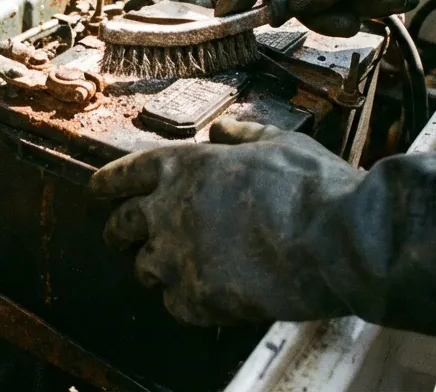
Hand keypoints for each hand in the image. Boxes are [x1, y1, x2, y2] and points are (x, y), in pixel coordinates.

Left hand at [90, 118, 360, 325]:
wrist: (336, 239)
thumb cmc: (311, 186)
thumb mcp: (277, 142)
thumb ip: (242, 136)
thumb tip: (222, 132)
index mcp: (183, 166)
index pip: (121, 175)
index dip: (107, 185)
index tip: (99, 193)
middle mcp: (167, 209)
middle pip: (120, 225)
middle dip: (119, 232)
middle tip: (123, 238)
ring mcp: (177, 257)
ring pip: (143, 268)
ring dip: (156, 267)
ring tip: (175, 270)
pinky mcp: (194, 298)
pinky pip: (173, 304)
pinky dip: (185, 301)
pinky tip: (207, 296)